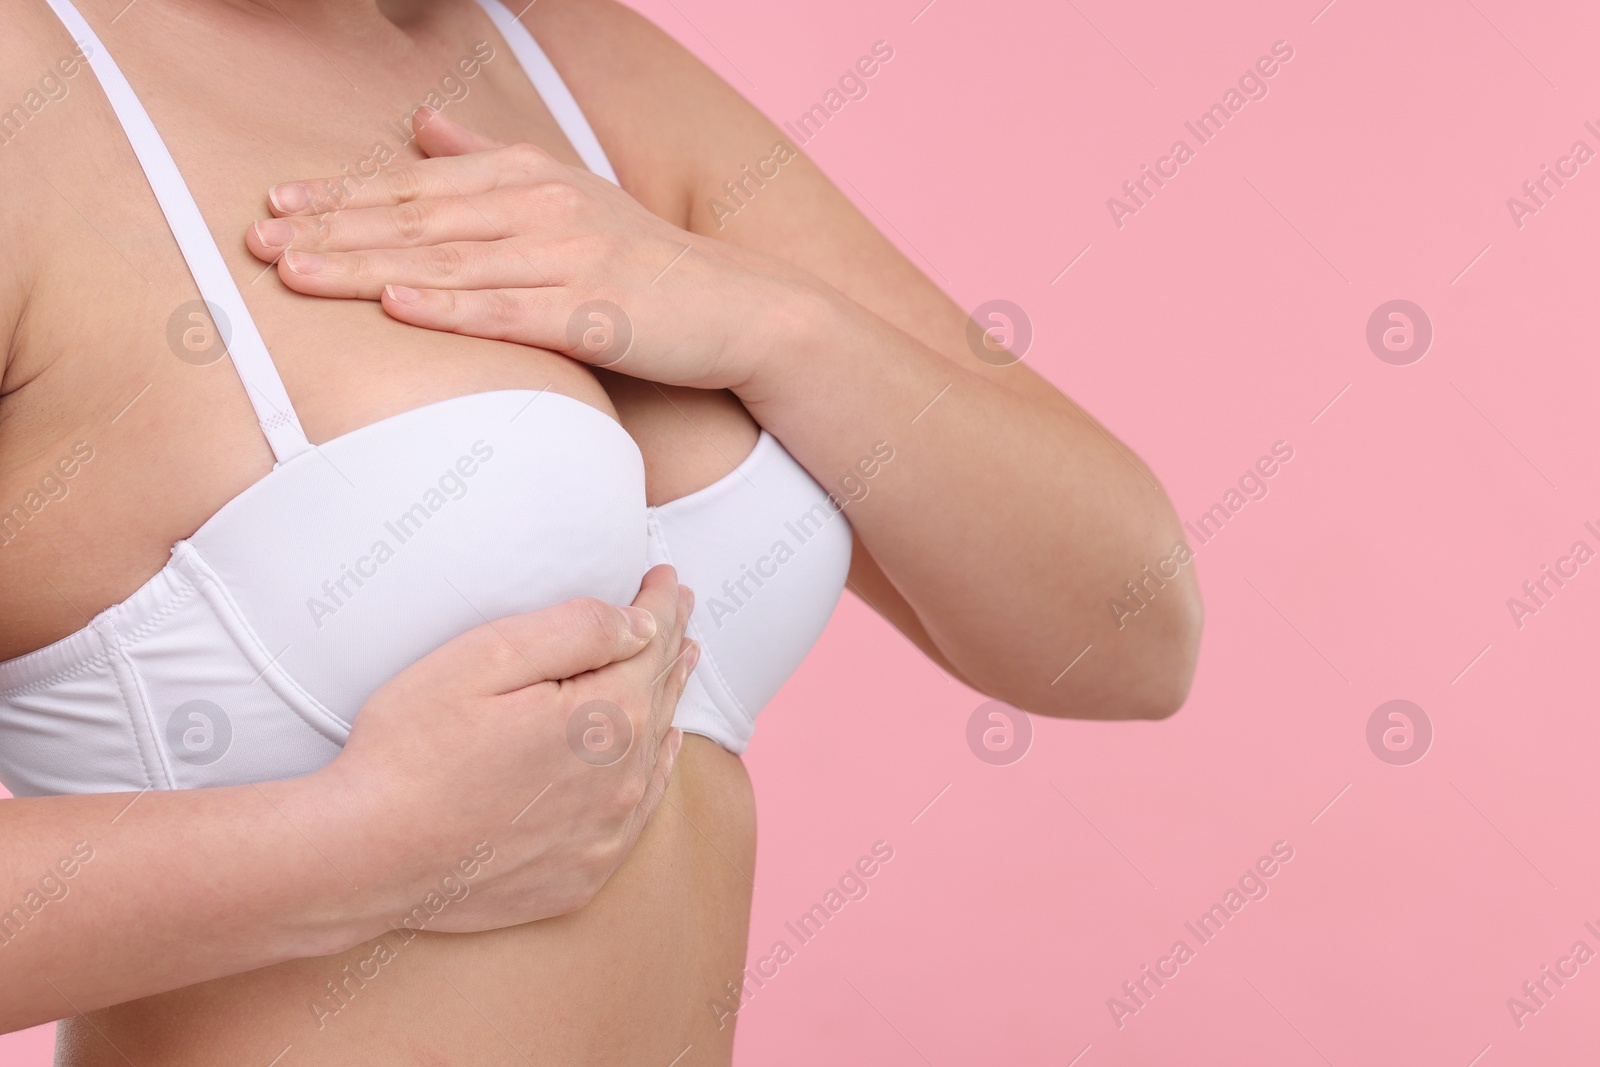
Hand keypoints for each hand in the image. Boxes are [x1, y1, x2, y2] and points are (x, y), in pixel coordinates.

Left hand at [245, 109, 813, 393]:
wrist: (739, 307)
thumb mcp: (569, 193)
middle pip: (417, 221)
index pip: (417, 187)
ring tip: (297, 273)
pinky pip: (508, 312)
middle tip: (257, 241)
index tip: (275, 203)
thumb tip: (421, 126)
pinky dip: (450, 309)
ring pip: (447, 264)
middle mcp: (541, 208)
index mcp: (529, 177)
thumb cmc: (647, 259)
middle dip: (332, 231)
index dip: (342, 196)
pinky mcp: (592, 314)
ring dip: (367, 269)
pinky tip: (397, 306)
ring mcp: (567, 259)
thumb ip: (490, 160)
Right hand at [309, 564, 699, 932]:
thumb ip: (577, 631)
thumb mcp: (487, 658)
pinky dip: (653, 771)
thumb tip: (643, 622)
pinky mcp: (583, 874)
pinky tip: (659, 753)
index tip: (667, 575)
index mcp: (606, 718)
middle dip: (670, 645)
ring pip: (656, 752)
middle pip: (660, 695)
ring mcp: (605, 833)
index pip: (652, 643)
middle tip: (680, 609)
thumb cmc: (412, 748)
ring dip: (667, 704)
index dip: (662, 603)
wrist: (366, 857)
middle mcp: (622, 779)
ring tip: (679, 664)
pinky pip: (639, 812)